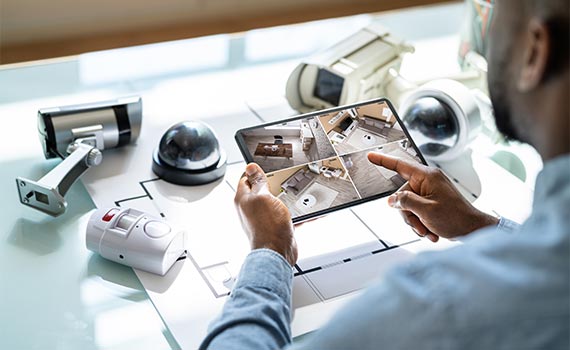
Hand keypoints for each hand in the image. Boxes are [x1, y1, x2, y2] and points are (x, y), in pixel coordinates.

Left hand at [234, 163, 297, 265]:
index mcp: (244, 199)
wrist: (277, 253)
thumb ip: (257, 181)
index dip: (256, 173)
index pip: (246, 179)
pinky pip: (287, 216)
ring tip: (297, 197)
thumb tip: (250, 168)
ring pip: (276, 203)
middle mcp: (252, 209)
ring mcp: (264, 218)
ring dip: (287, 199)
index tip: (268, 170)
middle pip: (262, 190)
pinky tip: (306, 212)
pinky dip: (297, 214)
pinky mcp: (276, 227)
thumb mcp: (263, 196)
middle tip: (284, 182)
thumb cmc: (267, 227)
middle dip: (274, 185)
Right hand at [367, 152, 498, 241]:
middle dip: (407, 214)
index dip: (383, 161)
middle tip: (418, 224)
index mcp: (427, 177)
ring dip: (415, 221)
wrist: (473, 230)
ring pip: (409, 207)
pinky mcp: (432, 202)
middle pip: (402, 195)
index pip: (400, 165)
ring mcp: (430, 192)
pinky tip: (430, 231)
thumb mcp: (425, 210)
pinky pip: (417, 212)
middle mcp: (428, 182)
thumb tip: (392, 200)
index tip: (371, 157)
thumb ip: (404, 202)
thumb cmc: (456, 218)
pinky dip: (421, 223)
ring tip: (426, 229)